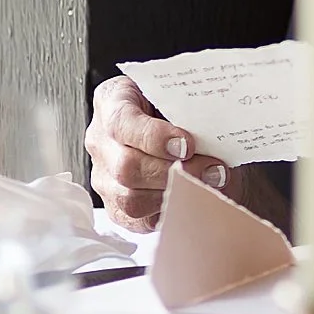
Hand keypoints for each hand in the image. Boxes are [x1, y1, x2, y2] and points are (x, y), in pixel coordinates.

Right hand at [85, 74, 226, 230]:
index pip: (121, 123)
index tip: (188, 144)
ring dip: (175, 193)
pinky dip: (170, 210)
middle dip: (174, 171)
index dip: (154, 137)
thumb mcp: (180, 94)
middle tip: (212, 169)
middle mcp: (101, 141)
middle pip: (127, 166)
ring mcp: (104, 177)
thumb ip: (189, 106)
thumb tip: (213, 128)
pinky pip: (139, 219)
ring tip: (208, 183)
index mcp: (110, 101)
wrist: (179, 125)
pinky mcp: (116, 207)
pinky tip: (193, 196)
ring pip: (131, 198)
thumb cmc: (179, 106)